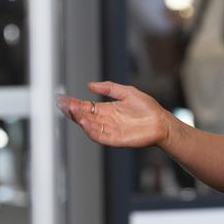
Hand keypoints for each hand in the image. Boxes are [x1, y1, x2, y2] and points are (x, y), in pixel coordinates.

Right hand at [56, 81, 171, 147]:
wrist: (160, 122)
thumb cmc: (147, 108)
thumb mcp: (126, 92)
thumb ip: (109, 88)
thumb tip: (90, 85)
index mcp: (106, 109)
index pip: (85, 107)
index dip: (74, 103)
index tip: (63, 98)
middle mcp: (105, 120)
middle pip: (84, 116)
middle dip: (73, 111)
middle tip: (64, 104)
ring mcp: (109, 130)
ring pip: (89, 126)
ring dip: (80, 120)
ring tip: (73, 111)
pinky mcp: (114, 139)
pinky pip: (99, 136)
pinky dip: (91, 130)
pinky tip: (85, 123)